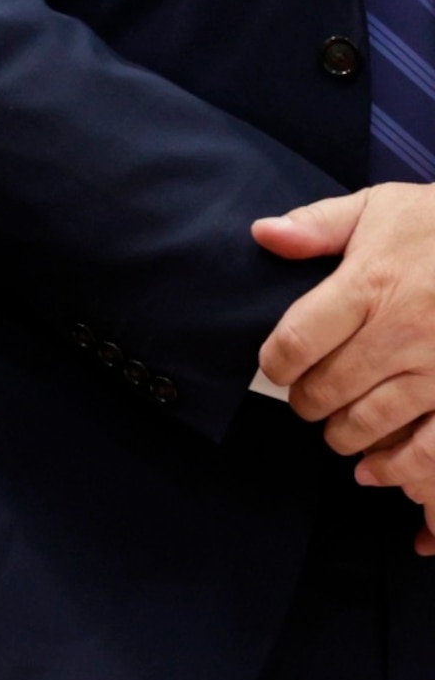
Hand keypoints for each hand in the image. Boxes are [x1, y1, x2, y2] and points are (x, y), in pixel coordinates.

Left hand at [256, 186, 434, 537]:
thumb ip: (318, 225)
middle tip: (306, 403)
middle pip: (330, 387)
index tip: (275, 369)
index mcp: (371, 284)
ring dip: (346, 436)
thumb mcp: (380, 208)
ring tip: (339, 433)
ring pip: (374, 422)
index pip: (298, 340)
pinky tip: (378, 471)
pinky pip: (432, 447)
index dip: (276, 364)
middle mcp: (405, 330)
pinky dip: (401, 468)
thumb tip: (262, 234)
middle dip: (307, 402)